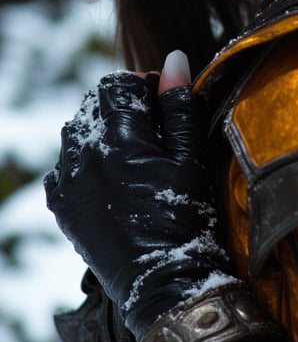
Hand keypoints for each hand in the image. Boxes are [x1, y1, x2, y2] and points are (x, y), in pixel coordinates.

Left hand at [44, 53, 233, 340]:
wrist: (165, 283)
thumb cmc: (186, 218)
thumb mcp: (191, 158)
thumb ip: (180, 105)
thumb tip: (175, 59)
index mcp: (116, 137)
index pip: (115, 85)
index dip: (142, 86)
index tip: (163, 102)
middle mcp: (81, 154)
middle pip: (94, 106)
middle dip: (122, 108)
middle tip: (153, 130)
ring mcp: (67, 181)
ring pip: (76, 134)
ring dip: (102, 133)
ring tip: (134, 155)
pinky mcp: (62, 206)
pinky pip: (64, 167)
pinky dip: (84, 163)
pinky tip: (111, 179)